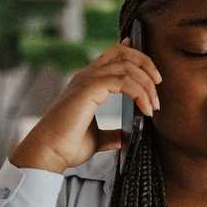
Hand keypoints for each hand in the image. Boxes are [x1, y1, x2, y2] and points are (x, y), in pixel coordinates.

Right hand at [9, 37, 162, 173]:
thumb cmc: (66, 146)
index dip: (134, 54)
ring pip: (126, 65)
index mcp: (87, 83)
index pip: (113, 55)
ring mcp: (86, 80)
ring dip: (146, 83)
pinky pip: (123, 81)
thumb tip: (127, 137)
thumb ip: (112, 134)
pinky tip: (145, 109)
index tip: (153, 69)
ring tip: (154, 106)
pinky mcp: (88, 89)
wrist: (48, 154)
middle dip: (146, 64)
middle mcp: (86, 76)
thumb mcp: (97, 139)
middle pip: (122, 52)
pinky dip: (139, 92)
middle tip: (158, 86)